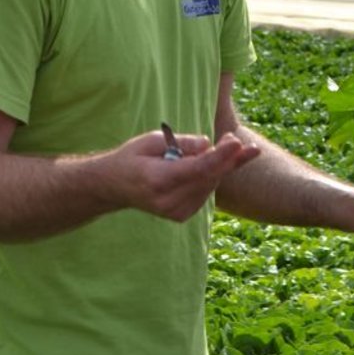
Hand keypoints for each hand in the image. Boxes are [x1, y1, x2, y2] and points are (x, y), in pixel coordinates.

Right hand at [111, 129, 260, 222]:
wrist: (116, 187)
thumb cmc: (134, 157)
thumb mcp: (152, 140)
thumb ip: (181, 142)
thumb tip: (208, 144)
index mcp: (157, 180)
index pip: (196, 169)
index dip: (220, 156)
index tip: (237, 142)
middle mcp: (167, 201)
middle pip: (208, 178)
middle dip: (226, 158)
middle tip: (234, 138)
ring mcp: (175, 212)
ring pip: (210, 185)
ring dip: (221, 166)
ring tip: (223, 144)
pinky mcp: (181, 216)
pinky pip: (205, 192)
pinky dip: (211, 176)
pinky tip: (207, 163)